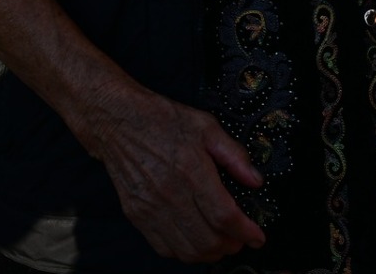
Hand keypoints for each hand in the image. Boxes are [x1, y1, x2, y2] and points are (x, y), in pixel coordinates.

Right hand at [76, 81, 265, 263]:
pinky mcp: (137, 215)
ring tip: (222, 244)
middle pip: (207, 239)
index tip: (257, 236)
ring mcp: (150, 208)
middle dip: (231, 246)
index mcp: (191, 170)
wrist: (118, 122)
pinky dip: (184, 252)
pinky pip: (163, 247)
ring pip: (186, 250)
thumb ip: (234, 154)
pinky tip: (195, 241)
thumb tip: (255, 179)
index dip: (245, 231)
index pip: (224, 215)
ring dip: (209, 253)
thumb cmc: (161, 120)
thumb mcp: (207, 126)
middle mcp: (170, 194)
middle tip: (241, 239)